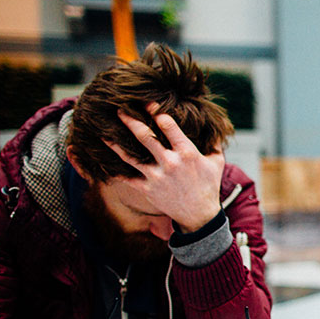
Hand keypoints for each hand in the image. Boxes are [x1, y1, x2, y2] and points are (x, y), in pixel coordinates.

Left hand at [110, 105, 224, 232]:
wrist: (199, 216)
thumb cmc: (208, 186)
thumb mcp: (216, 162)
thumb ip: (214, 142)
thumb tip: (215, 124)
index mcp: (187, 152)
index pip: (168, 125)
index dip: (155, 111)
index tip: (146, 102)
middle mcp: (170, 163)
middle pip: (145, 136)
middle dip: (130, 120)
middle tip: (120, 108)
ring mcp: (157, 177)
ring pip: (131, 156)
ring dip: (116, 143)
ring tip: (103, 132)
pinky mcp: (148, 190)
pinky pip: (127, 178)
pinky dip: (115, 170)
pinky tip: (103, 161)